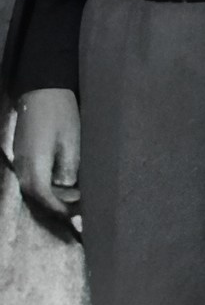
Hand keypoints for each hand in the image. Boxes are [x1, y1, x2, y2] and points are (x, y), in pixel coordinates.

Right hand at [12, 88, 79, 216]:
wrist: (42, 91)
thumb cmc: (60, 113)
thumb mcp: (71, 141)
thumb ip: (69, 168)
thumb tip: (69, 189)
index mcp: (33, 165)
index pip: (43, 197)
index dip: (60, 208)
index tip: (79, 213)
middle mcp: (22, 168)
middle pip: (37, 197)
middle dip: (58, 206)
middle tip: (82, 208)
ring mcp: (21, 162)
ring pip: (34, 190)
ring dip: (54, 197)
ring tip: (78, 198)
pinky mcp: (25, 157)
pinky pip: (34, 179)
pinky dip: (49, 187)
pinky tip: (66, 185)